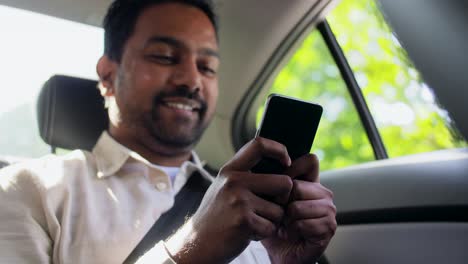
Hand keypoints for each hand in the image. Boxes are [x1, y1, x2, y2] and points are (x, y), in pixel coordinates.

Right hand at [165, 137, 292, 262]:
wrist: (196, 243)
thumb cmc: (216, 216)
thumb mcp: (223, 187)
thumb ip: (244, 175)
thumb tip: (277, 165)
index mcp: (230, 170)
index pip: (259, 144)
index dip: (279, 149)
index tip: (287, 162)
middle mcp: (234, 181)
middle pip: (284, 182)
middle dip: (284, 199)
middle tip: (271, 208)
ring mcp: (239, 200)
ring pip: (280, 210)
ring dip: (272, 221)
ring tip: (253, 222)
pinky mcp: (244, 221)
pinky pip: (271, 227)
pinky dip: (264, 233)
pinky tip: (248, 232)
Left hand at [262, 154, 336, 263]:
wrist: (280, 252)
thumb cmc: (274, 224)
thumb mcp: (269, 198)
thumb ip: (271, 180)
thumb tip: (263, 160)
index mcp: (311, 182)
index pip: (310, 161)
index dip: (291, 169)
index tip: (279, 185)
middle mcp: (323, 193)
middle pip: (297, 186)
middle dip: (281, 202)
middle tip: (280, 213)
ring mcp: (329, 209)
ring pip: (297, 206)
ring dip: (286, 219)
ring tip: (285, 224)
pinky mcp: (329, 227)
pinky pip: (302, 223)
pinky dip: (291, 231)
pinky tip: (291, 234)